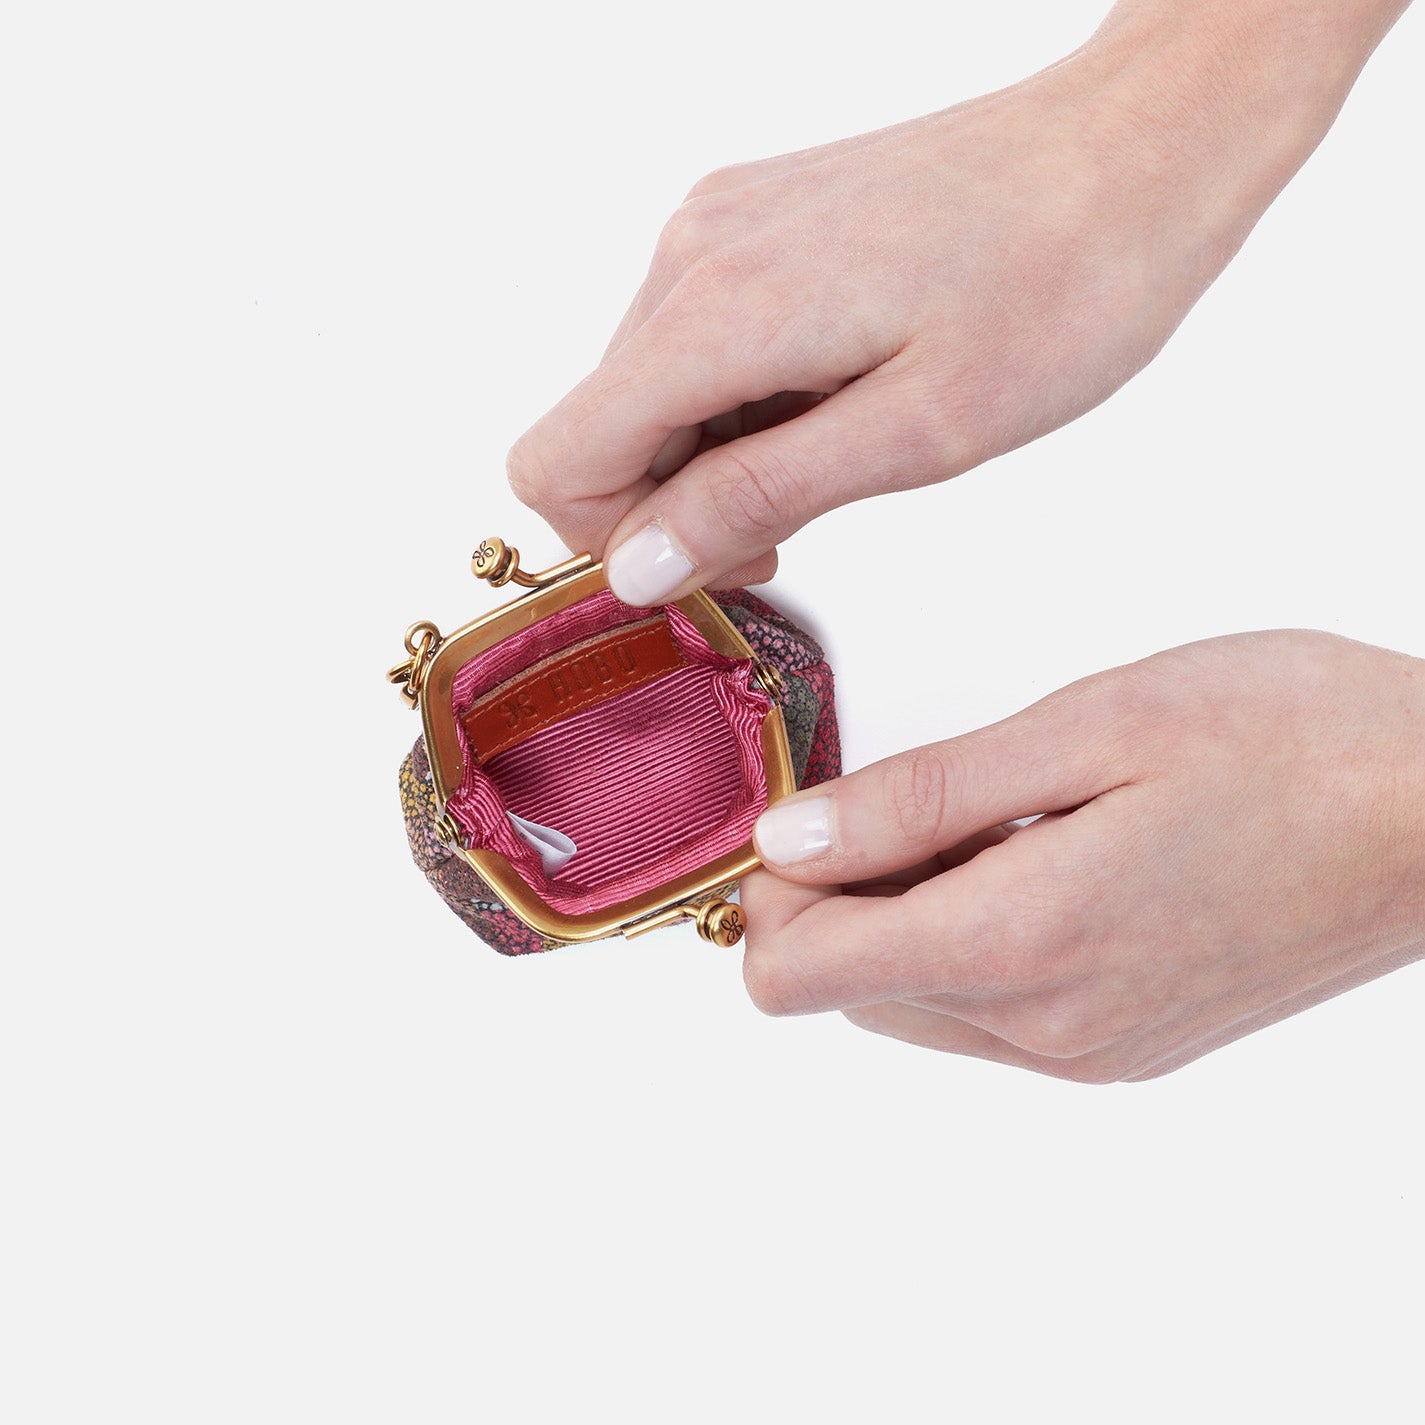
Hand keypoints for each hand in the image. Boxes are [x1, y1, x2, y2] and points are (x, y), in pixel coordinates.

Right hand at [506, 1, 1393, 605]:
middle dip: (679, 503)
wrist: (1133, 149)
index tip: (722, 558)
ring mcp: (721, 225)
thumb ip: (756, 495)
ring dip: (719, 450)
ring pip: (647, 389)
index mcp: (721, 312)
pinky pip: (696, 337)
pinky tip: (838, 393)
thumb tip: (635, 564)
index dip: (615, 543)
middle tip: (803, 521)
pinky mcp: (756, 218)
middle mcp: (695, 255)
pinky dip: (745, 394)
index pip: (557, 460)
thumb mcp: (916, 434)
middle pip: (597, 429)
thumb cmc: (1062, 285)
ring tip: (844, 445)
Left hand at [741, 631, 1424, 1080]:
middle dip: (840, 897)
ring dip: (907, 917)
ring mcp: (1088, 1053)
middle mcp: (1043, 1029)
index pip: (795, 974)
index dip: (773, 890)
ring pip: (912, 1004)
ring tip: (998, 819)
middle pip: (846, 992)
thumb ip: (919, 800)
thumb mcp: (1085, 729)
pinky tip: (1042, 859)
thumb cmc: (1291, 740)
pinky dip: (973, 940)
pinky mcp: (1126, 1048)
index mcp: (1018, 944)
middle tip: (922, 798)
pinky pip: (989, 1013)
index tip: (815, 811)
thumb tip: (790, 841)